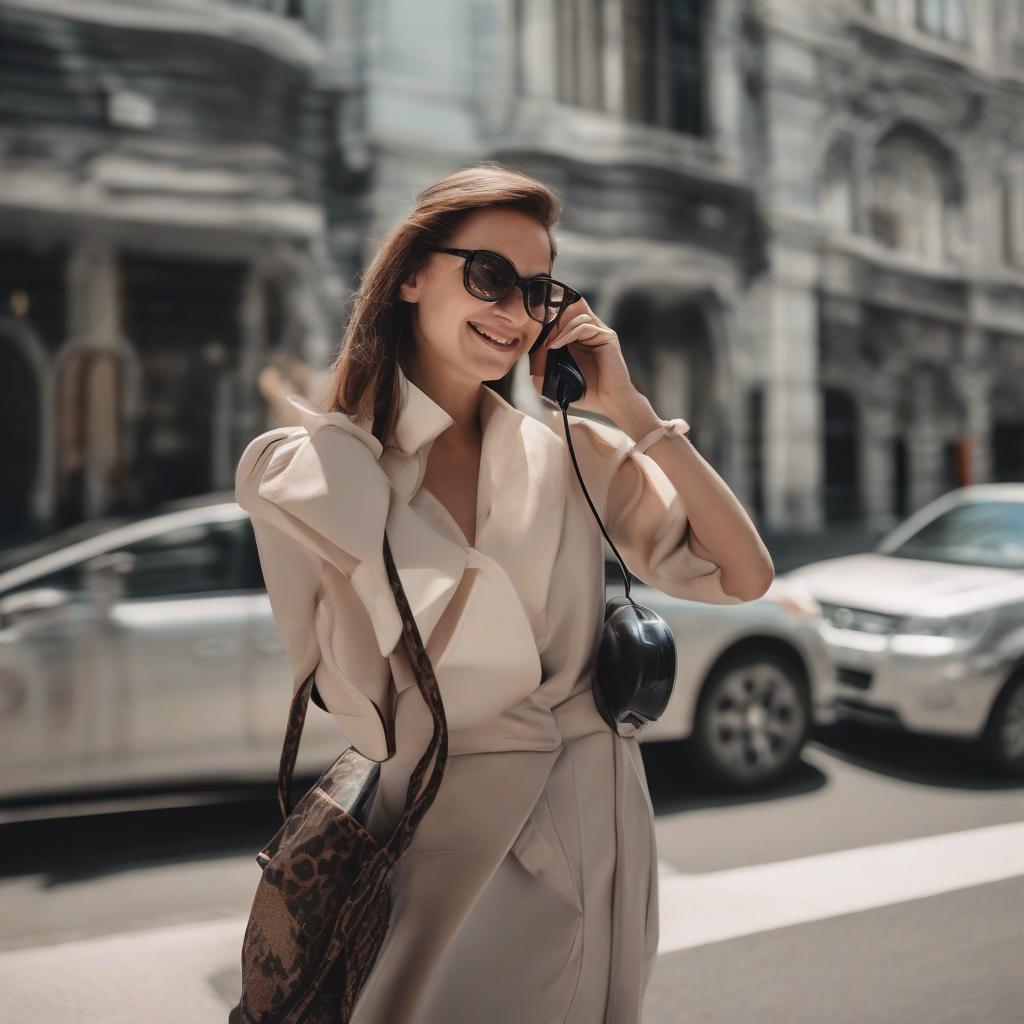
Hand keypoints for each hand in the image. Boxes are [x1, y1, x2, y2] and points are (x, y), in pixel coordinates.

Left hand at [528, 298, 661, 439]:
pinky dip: (567, 333)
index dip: (547, 322)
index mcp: (577, 341)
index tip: (532, 333)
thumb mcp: (555, 380)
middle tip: (537, 334)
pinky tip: (555, 345)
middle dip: (551, 321)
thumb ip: (541, 365)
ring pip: (575, 316)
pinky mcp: (606, 336)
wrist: (610, 403)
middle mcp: (589, 334)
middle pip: (569, 312)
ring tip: (547, 345)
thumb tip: (532, 348)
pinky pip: (584, 326)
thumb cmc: (586, 394)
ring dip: (558, 328)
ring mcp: (598, 333)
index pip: (562, 320)